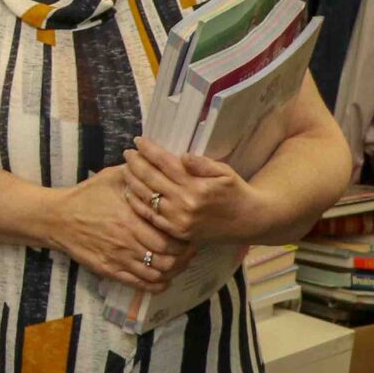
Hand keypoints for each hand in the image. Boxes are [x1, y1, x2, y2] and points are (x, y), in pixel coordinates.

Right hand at [46, 168, 193, 292]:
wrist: (57, 219)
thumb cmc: (86, 196)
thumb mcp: (111, 177)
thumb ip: (138, 173)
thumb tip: (160, 164)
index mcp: (131, 218)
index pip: (170, 236)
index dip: (186, 238)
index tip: (191, 233)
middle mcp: (127, 241)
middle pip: (168, 257)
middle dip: (184, 256)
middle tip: (190, 250)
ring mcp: (118, 258)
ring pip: (157, 273)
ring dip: (173, 271)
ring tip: (179, 264)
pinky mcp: (110, 270)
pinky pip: (140, 284)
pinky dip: (157, 285)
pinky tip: (163, 279)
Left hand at [123, 139, 273, 244]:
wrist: (248, 222)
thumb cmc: (236, 192)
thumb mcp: (224, 172)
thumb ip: (202, 163)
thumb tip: (181, 155)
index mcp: (197, 186)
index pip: (166, 164)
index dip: (149, 150)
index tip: (138, 140)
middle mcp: (185, 204)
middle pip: (151, 179)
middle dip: (136, 163)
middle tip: (127, 152)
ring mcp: (178, 220)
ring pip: (147, 198)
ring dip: (132, 181)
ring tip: (125, 168)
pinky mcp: (176, 232)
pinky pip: (150, 217)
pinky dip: (137, 203)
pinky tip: (129, 192)